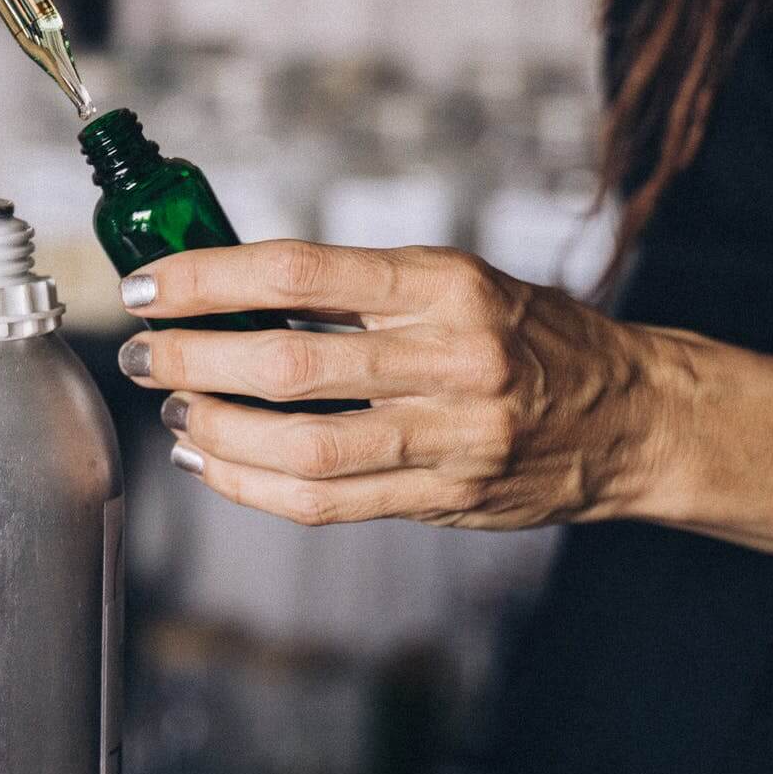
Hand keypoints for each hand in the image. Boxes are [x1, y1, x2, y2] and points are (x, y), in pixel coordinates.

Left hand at [116, 241, 683, 529]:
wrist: (629, 414)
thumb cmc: (527, 337)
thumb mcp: (454, 285)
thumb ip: (359, 293)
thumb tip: (233, 295)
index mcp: (445, 285)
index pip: (301, 272)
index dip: (209, 279)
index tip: (149, 286)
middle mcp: (450, 358)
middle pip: (289, 364)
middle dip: (192, 358)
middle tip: (143, 354)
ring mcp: (451, 436)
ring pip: (301, 445)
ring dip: (216, 430)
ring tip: (176, 410)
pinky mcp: (446, 498)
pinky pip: (327, 501)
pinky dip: (253, 485)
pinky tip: (214, 463)